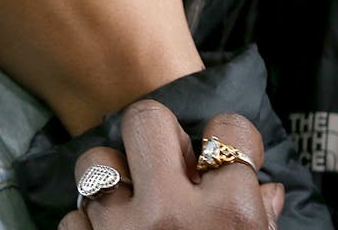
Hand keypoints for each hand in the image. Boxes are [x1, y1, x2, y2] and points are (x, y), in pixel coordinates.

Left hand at [59, 101, 282, 229]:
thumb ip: (259, 218)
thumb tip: (265, 191)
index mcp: (230, 214)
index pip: (228, 128)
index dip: (227, 137)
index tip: (221, 152)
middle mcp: (173, 214)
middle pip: (145, 118)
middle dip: (153, 134)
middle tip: (162, 159)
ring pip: (95, 161)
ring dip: (111, 179)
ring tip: (129, 201)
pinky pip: (73, 215)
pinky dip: (89, 224)